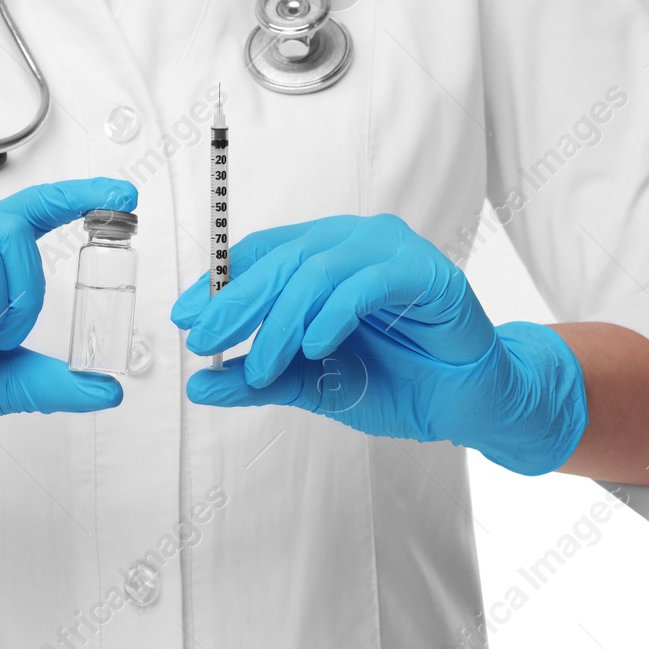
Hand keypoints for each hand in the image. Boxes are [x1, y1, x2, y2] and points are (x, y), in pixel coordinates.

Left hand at [171, 215, 587, 475]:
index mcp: (326, 255)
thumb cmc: (396, 382)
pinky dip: (333, 314)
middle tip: (206, 342)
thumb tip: (200, 381)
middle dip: (235, 303)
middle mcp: (355, 241)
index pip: (259, 254)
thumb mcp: (311, 385)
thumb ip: (259, 380)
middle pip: (281, 259)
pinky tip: (315, 347)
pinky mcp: (427, 273)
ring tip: (262, 368)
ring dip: (280, 321)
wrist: (465, 406)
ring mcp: (392, 251)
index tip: (183, 318)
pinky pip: (366, 282)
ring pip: (317, 269)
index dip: (217, 284)